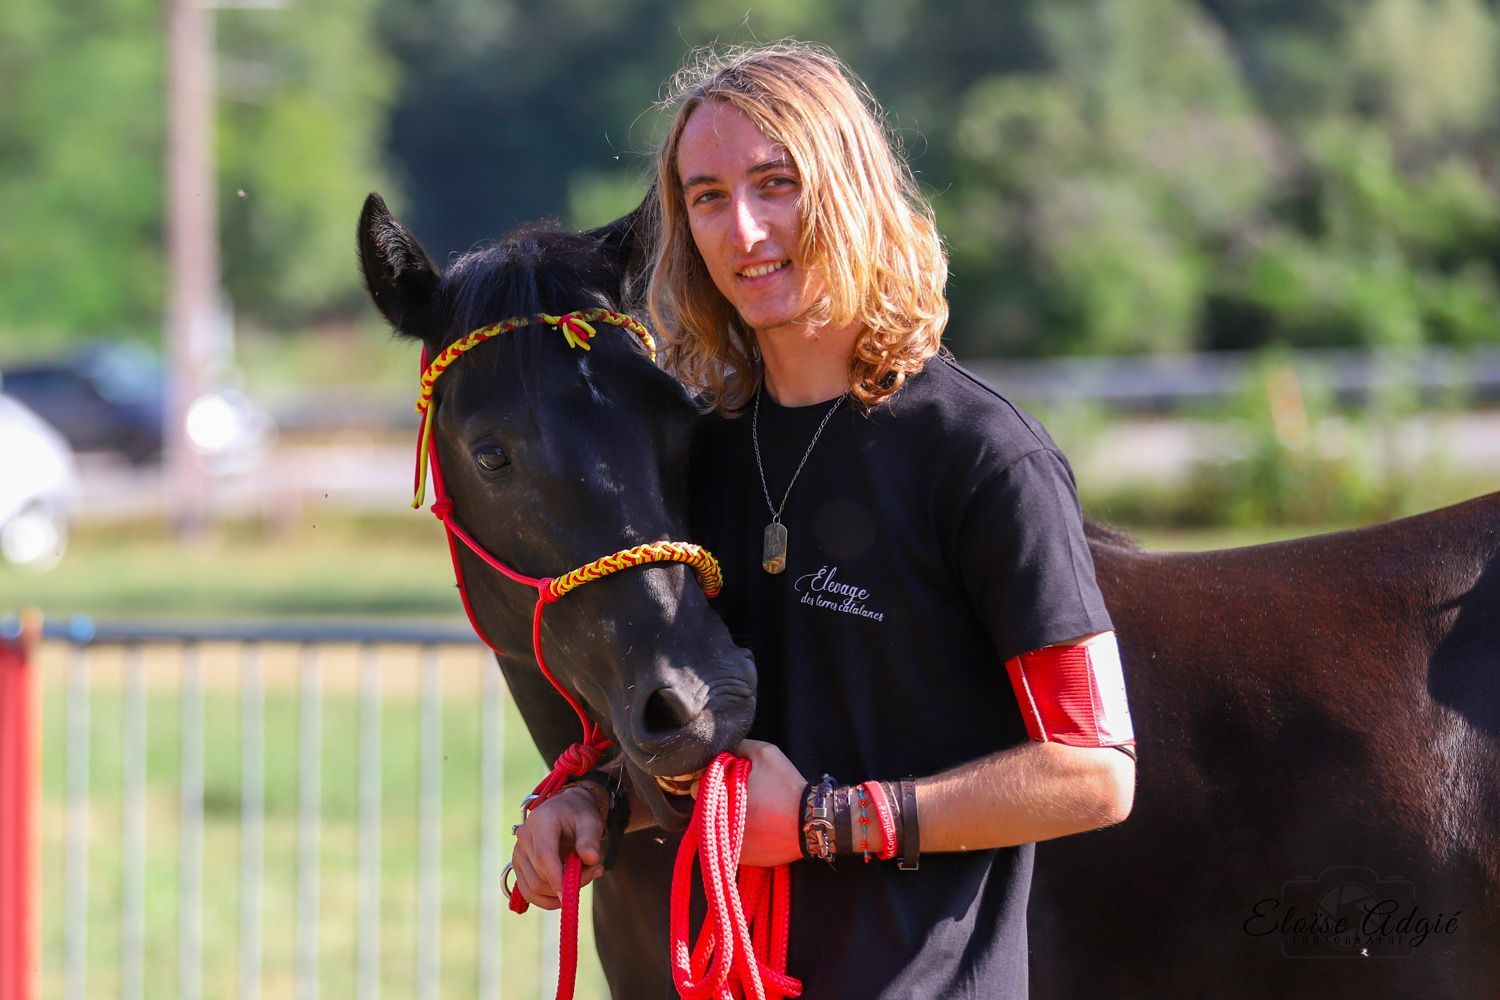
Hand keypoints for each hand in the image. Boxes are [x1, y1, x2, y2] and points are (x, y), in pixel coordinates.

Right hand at [509, 785, 606, 909]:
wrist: (567, 810)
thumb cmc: (579, 814)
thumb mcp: (590, 821)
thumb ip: (590, 840)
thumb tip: (592, 859)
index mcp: (540, 822)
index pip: (544, 856)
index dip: (557, 878)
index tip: (573, 893)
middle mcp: (523, 837)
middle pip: (539, 876)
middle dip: (566, 885)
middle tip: (594, 872)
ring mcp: (518, 853)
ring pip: (534, 889)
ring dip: (559, 893)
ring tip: (582, 878)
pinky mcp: (519, 866)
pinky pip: (529, 893)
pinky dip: (547, 899)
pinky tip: (565, 892)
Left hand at [704, 739, 804, 867]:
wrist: (812, 822)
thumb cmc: (786, 787)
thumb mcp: (765, 753)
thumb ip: (739, 747)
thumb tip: (724, 749)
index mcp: (719, 797)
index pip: (696, 788)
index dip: (710, 780)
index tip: (725, 780)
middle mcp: (718, 825)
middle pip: (704, 810)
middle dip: (718, 800)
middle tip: (740, 794)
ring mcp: (729, 845)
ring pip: (717, 829)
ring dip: (726, 819)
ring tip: (752, 811)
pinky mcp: (742, 859)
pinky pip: (731, 844)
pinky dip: (738, 835)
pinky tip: (758, 826)